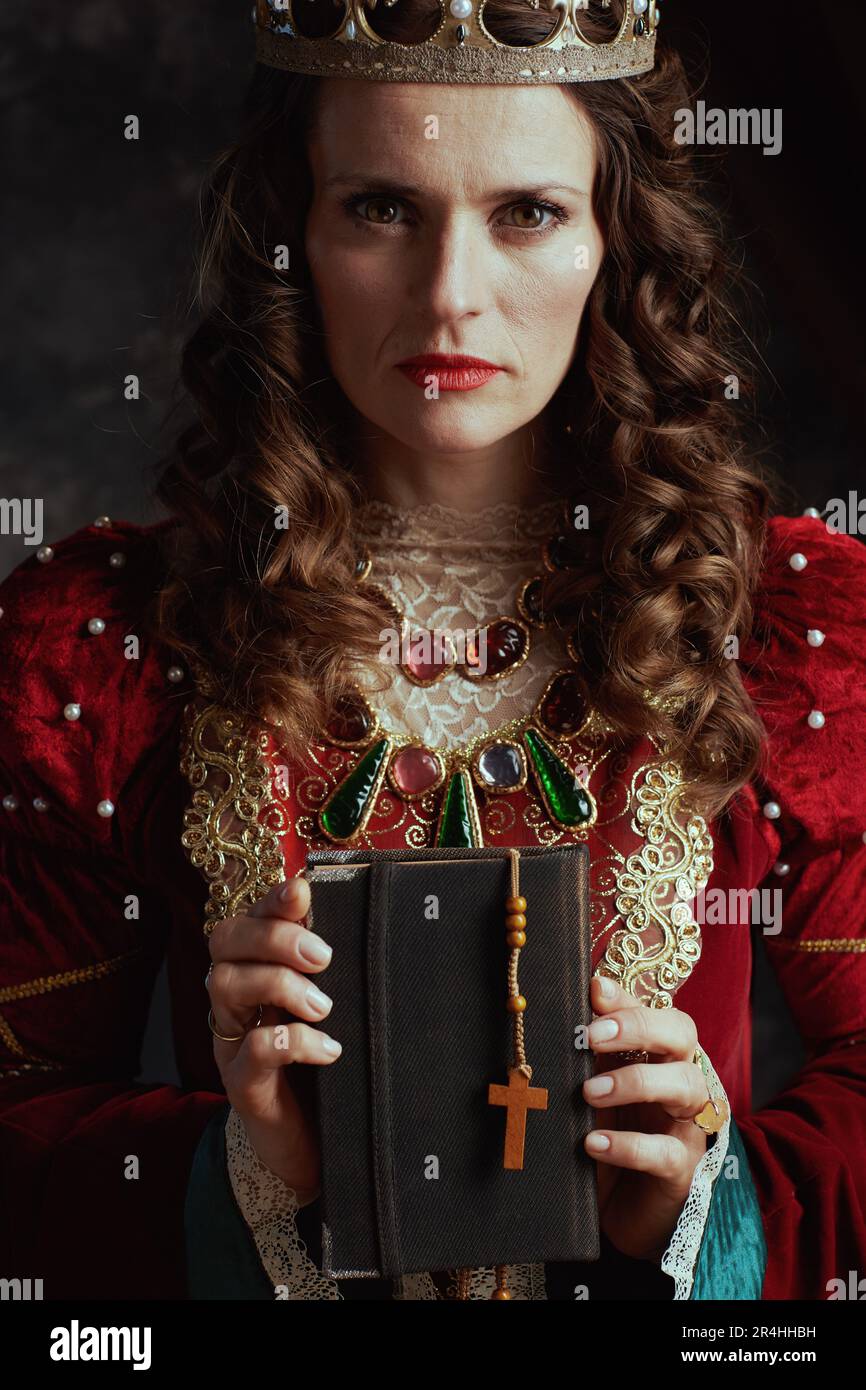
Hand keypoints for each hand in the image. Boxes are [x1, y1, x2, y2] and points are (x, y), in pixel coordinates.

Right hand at [206, 876, 340, 1203]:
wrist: (313, 1149)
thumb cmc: (327, 1068)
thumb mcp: (334, 1011)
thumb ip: (331, 971)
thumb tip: (361, 912)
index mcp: (257, 971)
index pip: (248, 918)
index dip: (270, 900)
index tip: (304, 891)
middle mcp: (236, 1000)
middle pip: (224, 940)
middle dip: (274, 936)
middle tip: (324, 957)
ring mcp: (233, 1040)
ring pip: (224, 984)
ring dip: (279, 983)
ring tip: (325, 1007)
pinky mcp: (243, 1085)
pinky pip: (250, 1051)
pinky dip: (291, 1042)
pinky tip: (328, 1050)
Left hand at [582, 977, 710, 1262]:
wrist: (623, 1208)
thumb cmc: (609, 1132)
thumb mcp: (596, 1085)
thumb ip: (592, 1048)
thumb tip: (578, 995)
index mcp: (658, 1054)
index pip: (656, 1010)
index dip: (629, 1000)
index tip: (594, 991)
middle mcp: (679, 1080)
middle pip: (682, 1034)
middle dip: (639, 1026)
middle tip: (592, 1036)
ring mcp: (685, 1125)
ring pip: (685, 1086)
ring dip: (636, 1082)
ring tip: (589, 1092)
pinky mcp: (681, 1171)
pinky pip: (666, 1152)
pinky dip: (629, 1146)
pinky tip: (594, 1144)